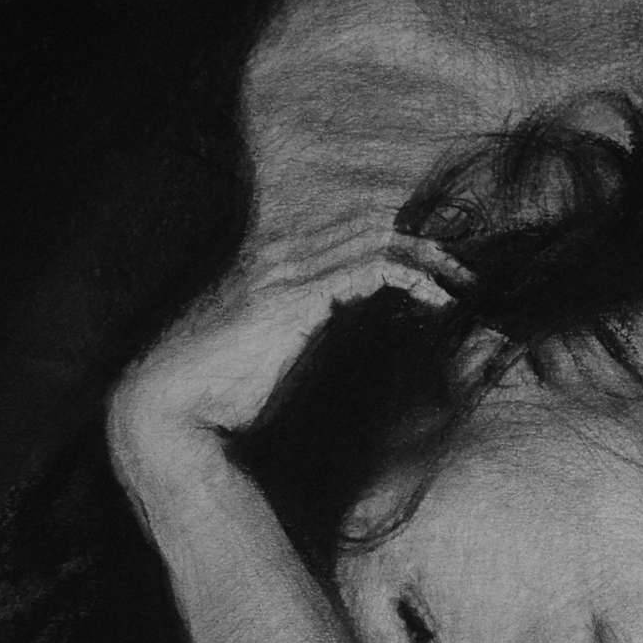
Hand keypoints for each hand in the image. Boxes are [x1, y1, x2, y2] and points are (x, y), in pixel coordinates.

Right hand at [109, 215, 469, 457]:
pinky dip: (412, 277)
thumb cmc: (218, 397)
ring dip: (430, 258)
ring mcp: (285, 270)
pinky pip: (368, 269)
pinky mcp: (292, 296)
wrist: (168, 415)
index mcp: (278, 266)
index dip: (405, 245)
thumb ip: (312, 339)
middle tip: (473, 274)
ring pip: (377, 239)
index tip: (447, 274)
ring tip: (469, 284)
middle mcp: (282, 256)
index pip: (354, 233)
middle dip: (429, 246)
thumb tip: (354, 351)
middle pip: (374, 227)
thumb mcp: (276, 359)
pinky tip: (440, 299)